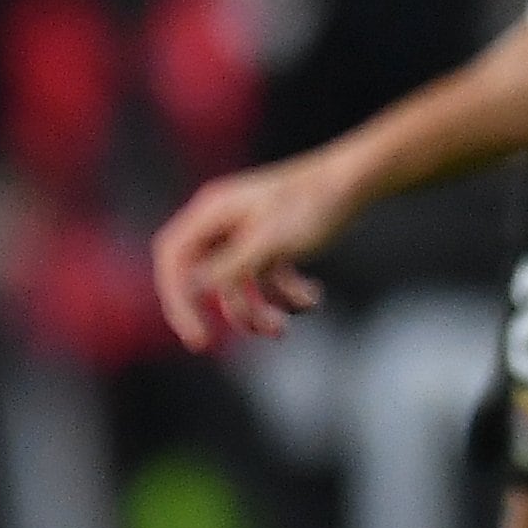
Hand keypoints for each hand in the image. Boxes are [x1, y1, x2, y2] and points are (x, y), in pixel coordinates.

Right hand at [148, 154, 356, 347]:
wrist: (354, 183)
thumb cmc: (312, 205)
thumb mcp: (268, 242)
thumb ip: (227, 267)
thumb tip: (189, 289)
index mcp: (212, 212)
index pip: (173, 259)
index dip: (176, 299)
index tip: (196, 335)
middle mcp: (222, 222)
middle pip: (199, 276)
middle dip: (216, 310)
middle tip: (211, 344)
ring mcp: (245, 234)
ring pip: (237, 285)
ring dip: (257, 311)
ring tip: (283, 327)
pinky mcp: (269, 244)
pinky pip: (263, 280)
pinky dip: (282, 295)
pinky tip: (310, 297)